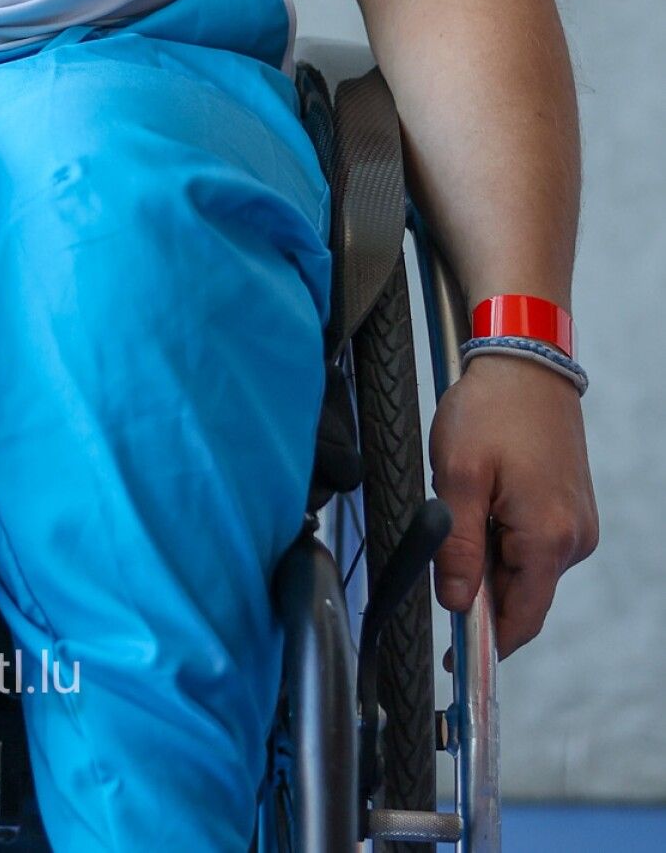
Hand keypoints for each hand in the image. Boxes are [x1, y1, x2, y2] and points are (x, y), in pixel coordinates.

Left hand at [428, 352, 598, 658]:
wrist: (525, 361)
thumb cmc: (492, 409)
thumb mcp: (458, 475)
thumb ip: (457, 546)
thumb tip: (457, 604)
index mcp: (548, 538)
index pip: (520, 619)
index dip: (486, 643)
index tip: (453, 658)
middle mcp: (573, 540)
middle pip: (521, 595)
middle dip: (479, 586)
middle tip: (443, 549)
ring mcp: (576, 525)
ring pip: (524, 569)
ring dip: (489, 556)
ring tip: (465, 502)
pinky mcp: (571, 509)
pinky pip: (533, 544)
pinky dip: (503, 536)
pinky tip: (484, 499)